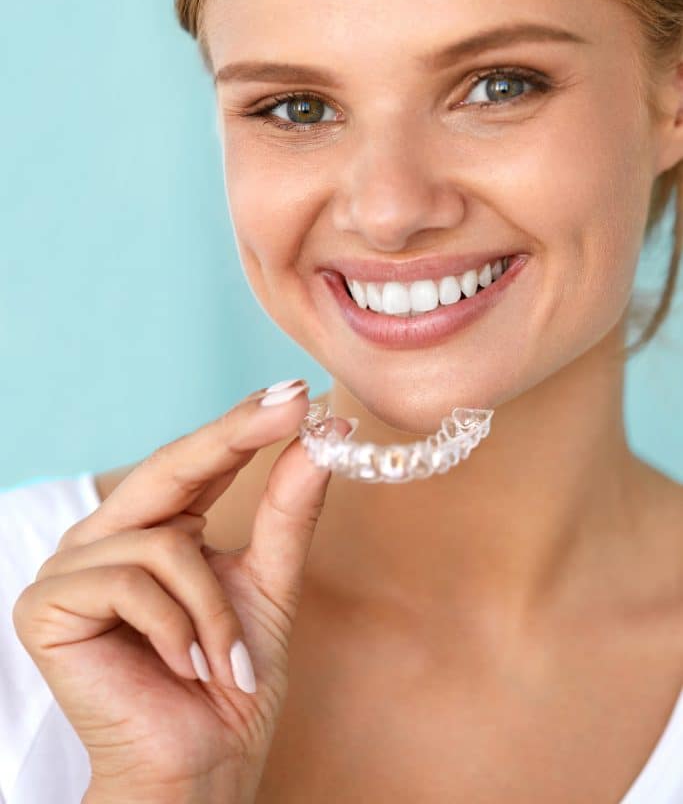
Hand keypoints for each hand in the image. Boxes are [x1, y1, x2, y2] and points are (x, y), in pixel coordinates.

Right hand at [12, 381, 349, 803]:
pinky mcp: (45, 604)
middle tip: (292, 405)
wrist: (198, 772)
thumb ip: (286, 512)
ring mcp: (71, 566)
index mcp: (155, 528)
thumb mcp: (269, 586)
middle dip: (235, 437)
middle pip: (169, 469)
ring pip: (163, 542)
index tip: (297, 390)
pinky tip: (185, 668)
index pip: (198, 462)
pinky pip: (132, 583)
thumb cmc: (231, 684)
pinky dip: (178, 629)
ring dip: (214, 609)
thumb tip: (319, 435)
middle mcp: (108, 537)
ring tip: (226, 660)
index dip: (243, 423)